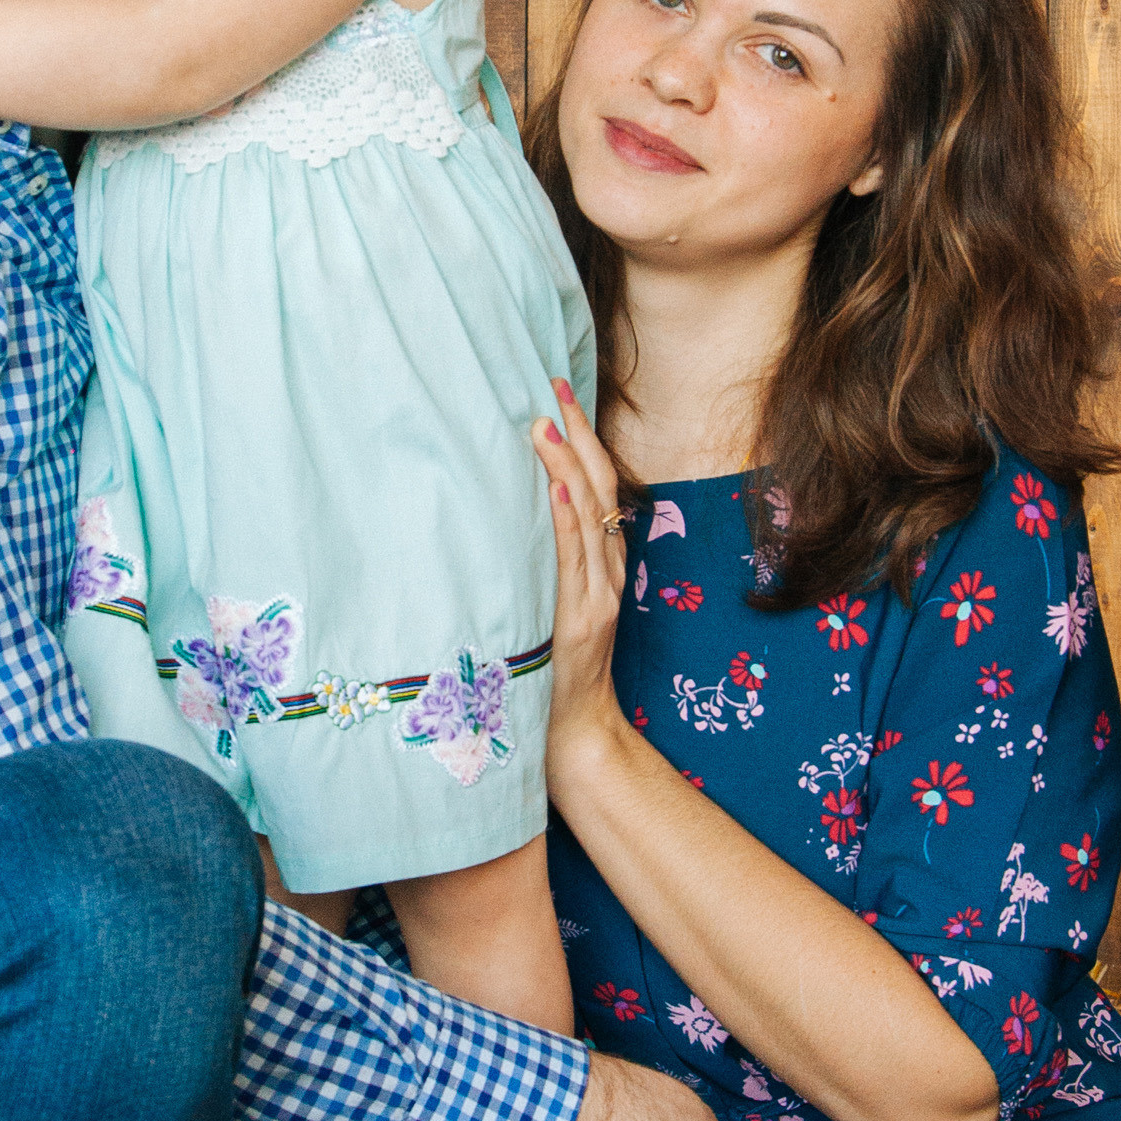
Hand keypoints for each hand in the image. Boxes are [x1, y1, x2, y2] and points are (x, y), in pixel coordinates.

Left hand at [532, 380, 630, 777]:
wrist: (576, 733)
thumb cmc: (553, 671)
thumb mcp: (551, 605)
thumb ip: (547, 563)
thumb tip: (515, 517)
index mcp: (600, 565)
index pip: (597, 487)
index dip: (582, 438)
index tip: (557, 394)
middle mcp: (606, 574)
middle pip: (602, 488)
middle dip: (578, 435)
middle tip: (552, 387)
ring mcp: (597, 597)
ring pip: (592, 518)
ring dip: (569, 468)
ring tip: (546, 426)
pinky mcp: (582, 621)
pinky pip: (578, 563)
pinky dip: (572, 524)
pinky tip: (559, 492)